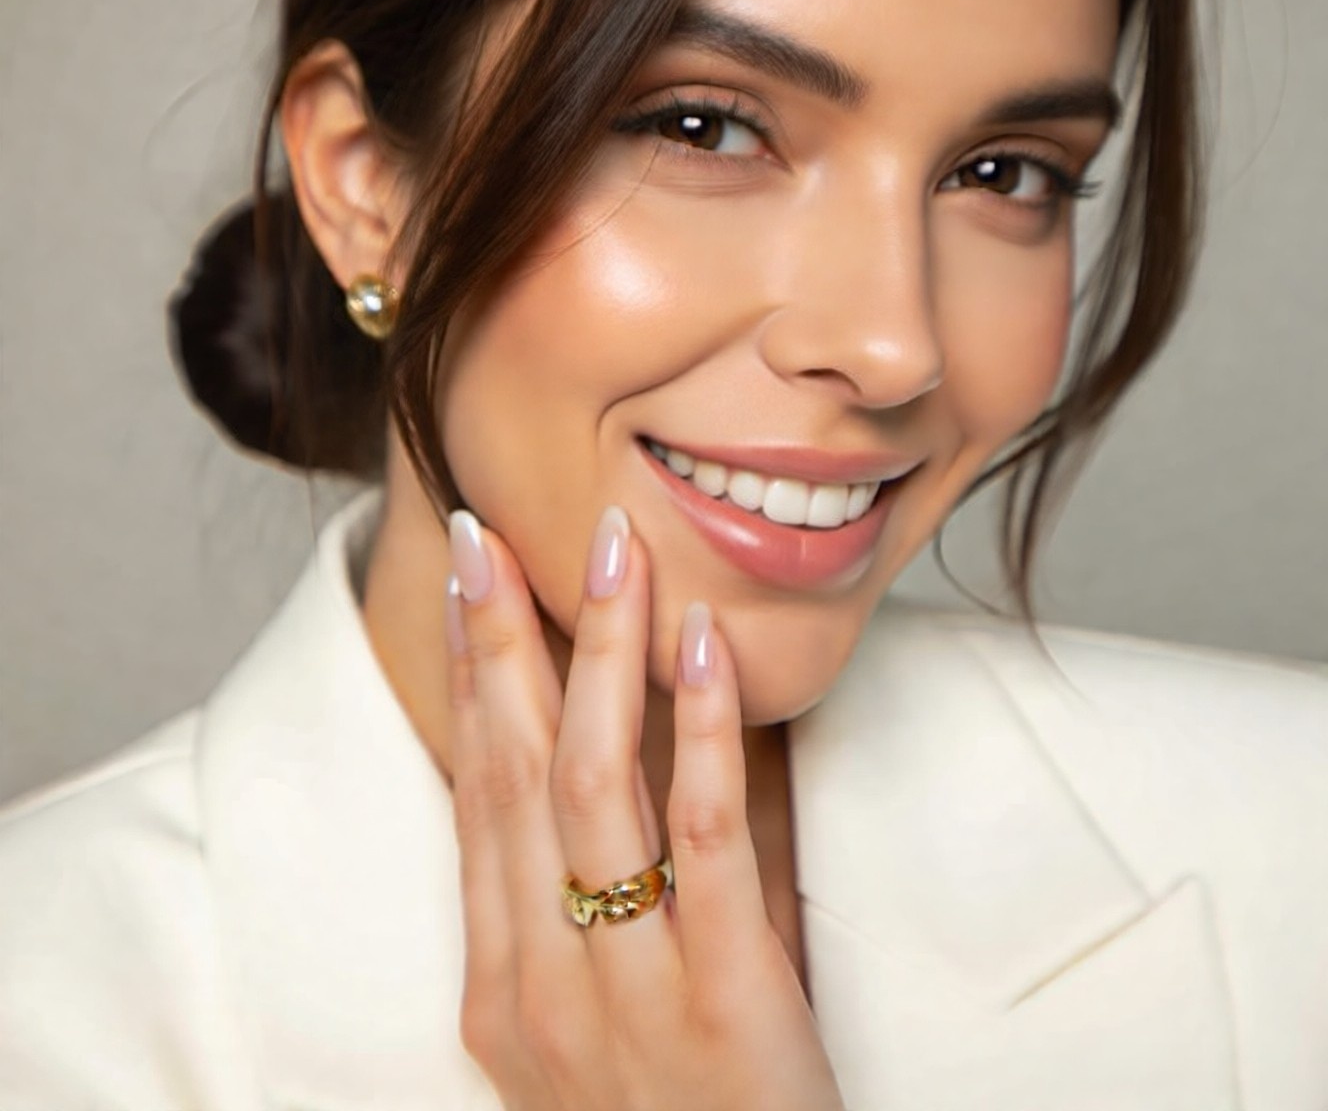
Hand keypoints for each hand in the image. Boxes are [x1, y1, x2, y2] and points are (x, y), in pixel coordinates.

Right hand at [444, 504, 845, 1109]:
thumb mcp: (609, 1018)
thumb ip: (611, 897)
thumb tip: (648, 748)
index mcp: (502, 984)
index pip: (472, 796)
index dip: (463, 680)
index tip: (461, 585)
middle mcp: (539, 984)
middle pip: (507, 774)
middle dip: (494, 642)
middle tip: (485, 532)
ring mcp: (620, 996)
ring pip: (590, 788)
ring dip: (596, 656)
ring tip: (610, 553)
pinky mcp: (721, 1006)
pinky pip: (701, 845)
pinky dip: (697, 735)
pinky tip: (702, 651)